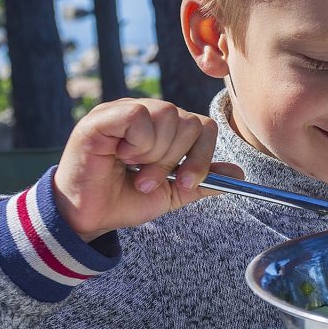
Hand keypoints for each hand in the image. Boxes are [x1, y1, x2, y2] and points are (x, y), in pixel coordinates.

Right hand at [52, 98, 242, 241]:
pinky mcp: (103, 117)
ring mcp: (124, 111)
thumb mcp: (172, 193)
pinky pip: (139, 116)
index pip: (204, 126)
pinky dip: (137, 142)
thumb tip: (238, 175)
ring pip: (168, 115)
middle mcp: (147, 113)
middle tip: (148, 181)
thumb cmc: (124, 200)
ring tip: (134, 171)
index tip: (185, 182)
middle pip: (189, 121)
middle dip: (175, 160)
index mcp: (165, 129)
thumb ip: (202, 180)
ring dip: (155, 154)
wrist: (88, 217)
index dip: (201, 156)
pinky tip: (120, 156)